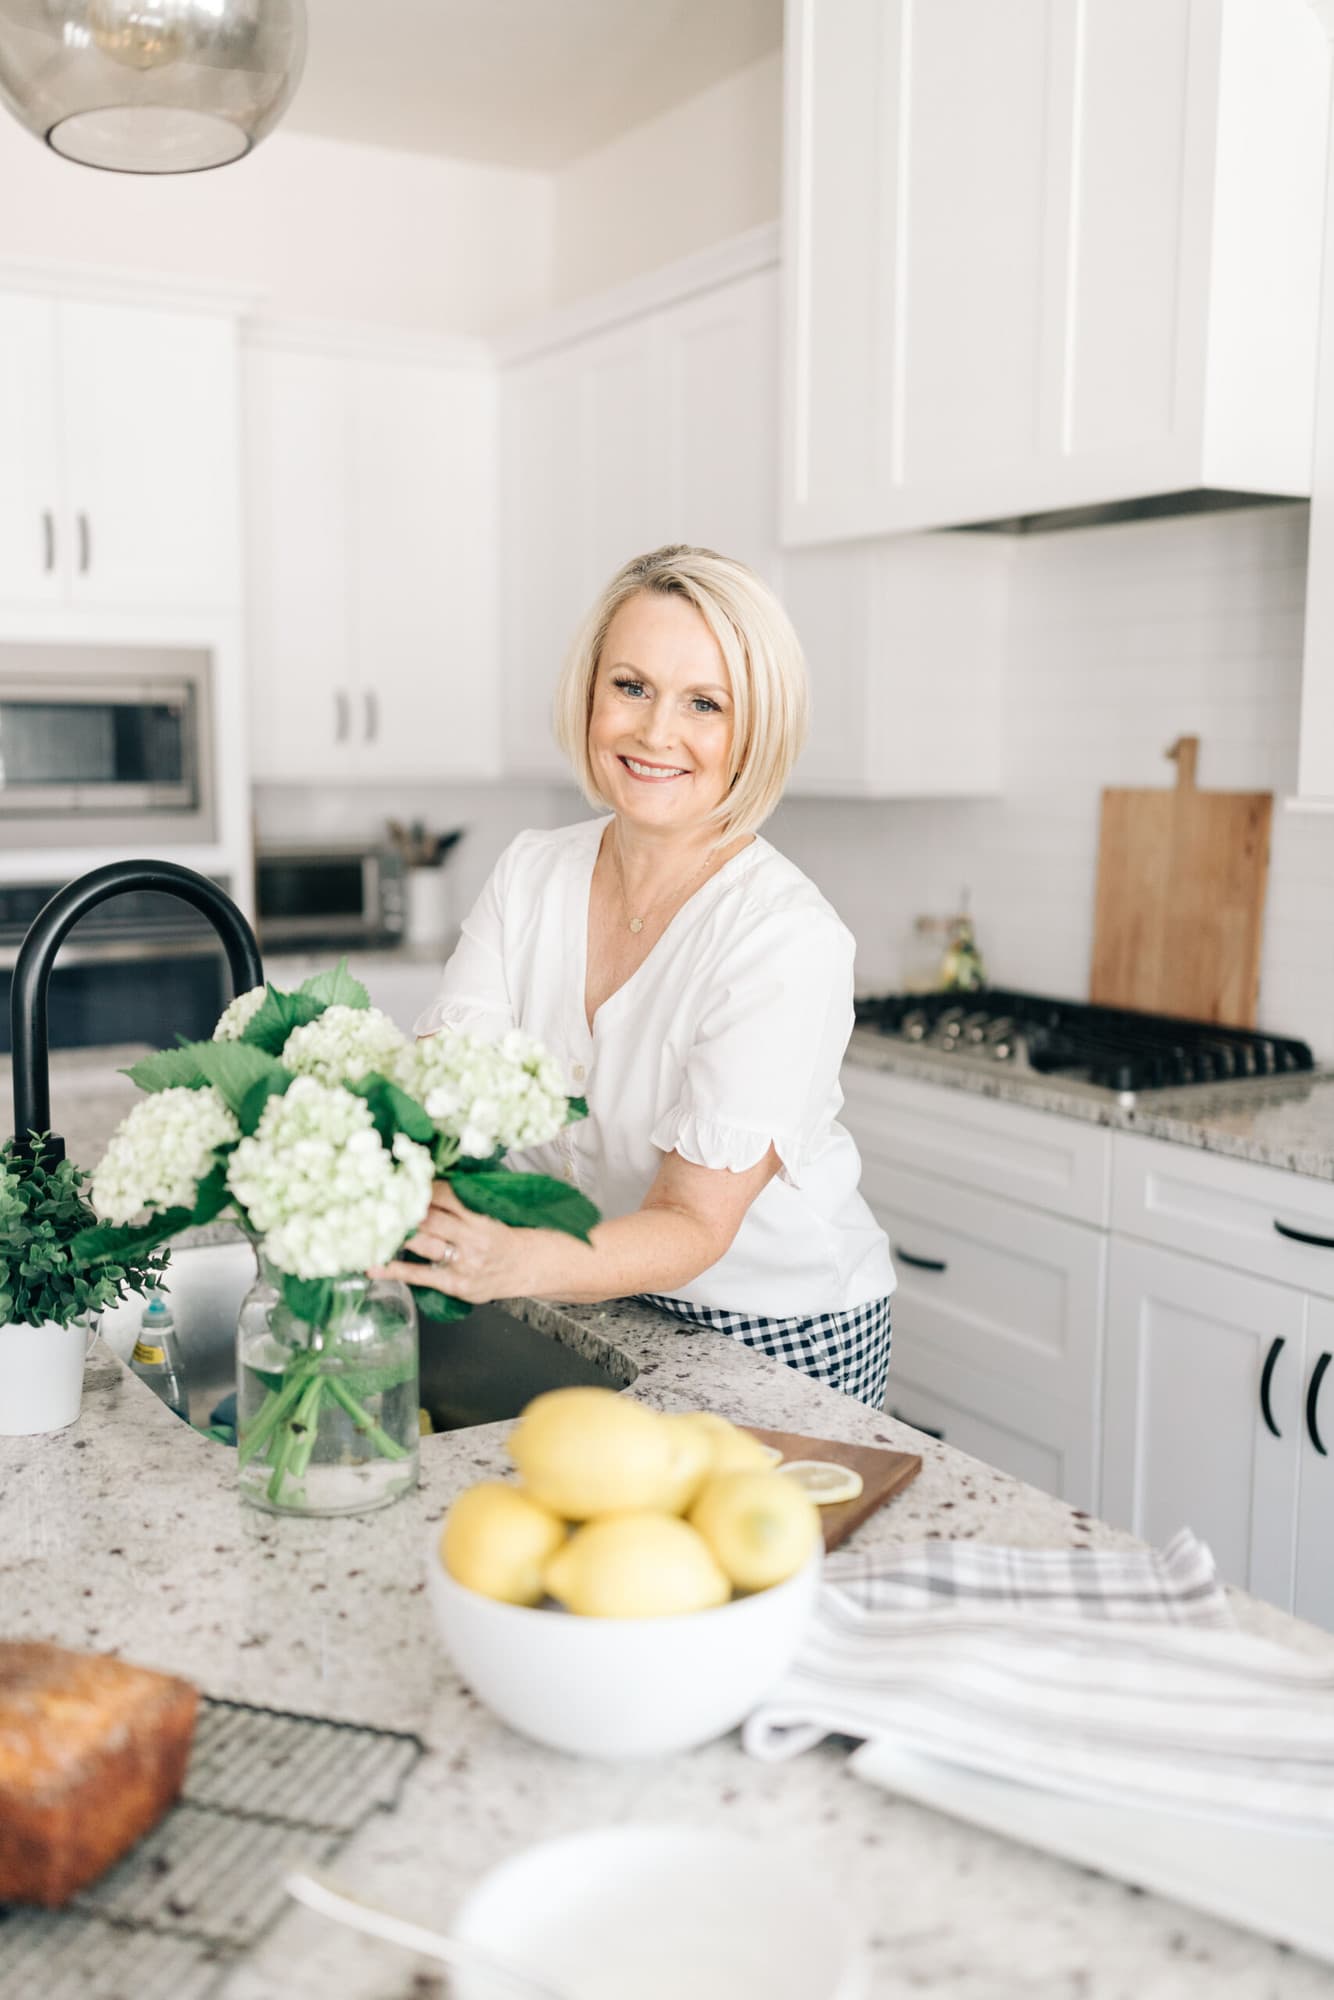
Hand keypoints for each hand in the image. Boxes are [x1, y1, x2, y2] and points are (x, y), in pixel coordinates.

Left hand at [371, 1181, 531, 1304]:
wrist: (528, 1267)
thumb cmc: (505, 1238)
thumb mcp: (489, 1215)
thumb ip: (461, 1206)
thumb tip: (424, 1188)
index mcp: (480, 1218)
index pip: (446, 1197)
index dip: (422, 1190)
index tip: (405, 1183)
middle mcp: (471, 1240)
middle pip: (430, 1220)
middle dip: (403, 1210)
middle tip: (377, 1201)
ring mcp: (462, 1263)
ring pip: (423, 1244)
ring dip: (396, 1234)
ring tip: (369, 1227)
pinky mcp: (455, 1284)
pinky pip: (420, 1275)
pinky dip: (394, 1270)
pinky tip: (373, 1266)